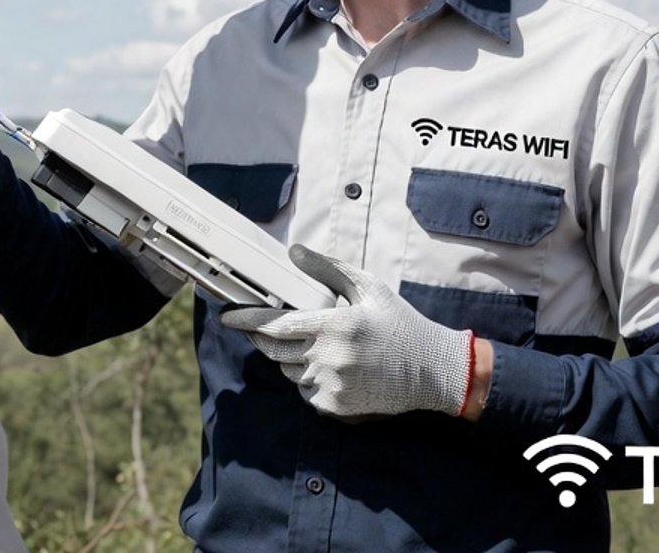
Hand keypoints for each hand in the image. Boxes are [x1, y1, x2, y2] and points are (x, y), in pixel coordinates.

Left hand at [219, 244, 474, 418]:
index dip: (247, 321)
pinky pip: (305, 391)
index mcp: (334, 325)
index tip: (227, 317)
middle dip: (264, 339)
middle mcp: (328, 357)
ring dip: (291, 359)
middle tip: (266, 329)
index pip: (277, 324)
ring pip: (288, 371)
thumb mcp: (369, 289)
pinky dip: (309, 379)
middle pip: (274, 350)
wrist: (430, 371)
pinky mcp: (334, 406)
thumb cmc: (399, 324)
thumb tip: (293, 252)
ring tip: (320, 347)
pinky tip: (334, 369)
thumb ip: (329, 269)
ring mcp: (330, 384)